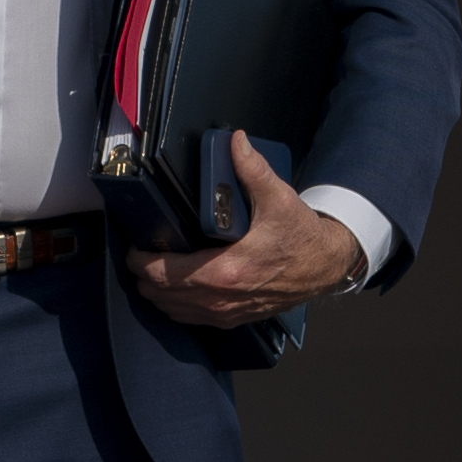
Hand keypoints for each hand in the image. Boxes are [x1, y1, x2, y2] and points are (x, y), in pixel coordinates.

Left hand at [125, 131, 364, 327]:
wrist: (327, 266)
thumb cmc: (302, 236)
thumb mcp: (279, 198)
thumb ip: (252, 169)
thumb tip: (236, 142)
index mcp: (226, 271)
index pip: (164, 273)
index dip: (140, 260)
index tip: (134, 245)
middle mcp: (222, 298)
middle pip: (160, 295)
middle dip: (143, 275)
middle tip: (140, 252)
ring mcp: (227, 312)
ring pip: (172, 311)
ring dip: (157, 292)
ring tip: (152, 268)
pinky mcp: (234, 318)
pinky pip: (191, 319)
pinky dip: (175, 305)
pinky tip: (174, 287)